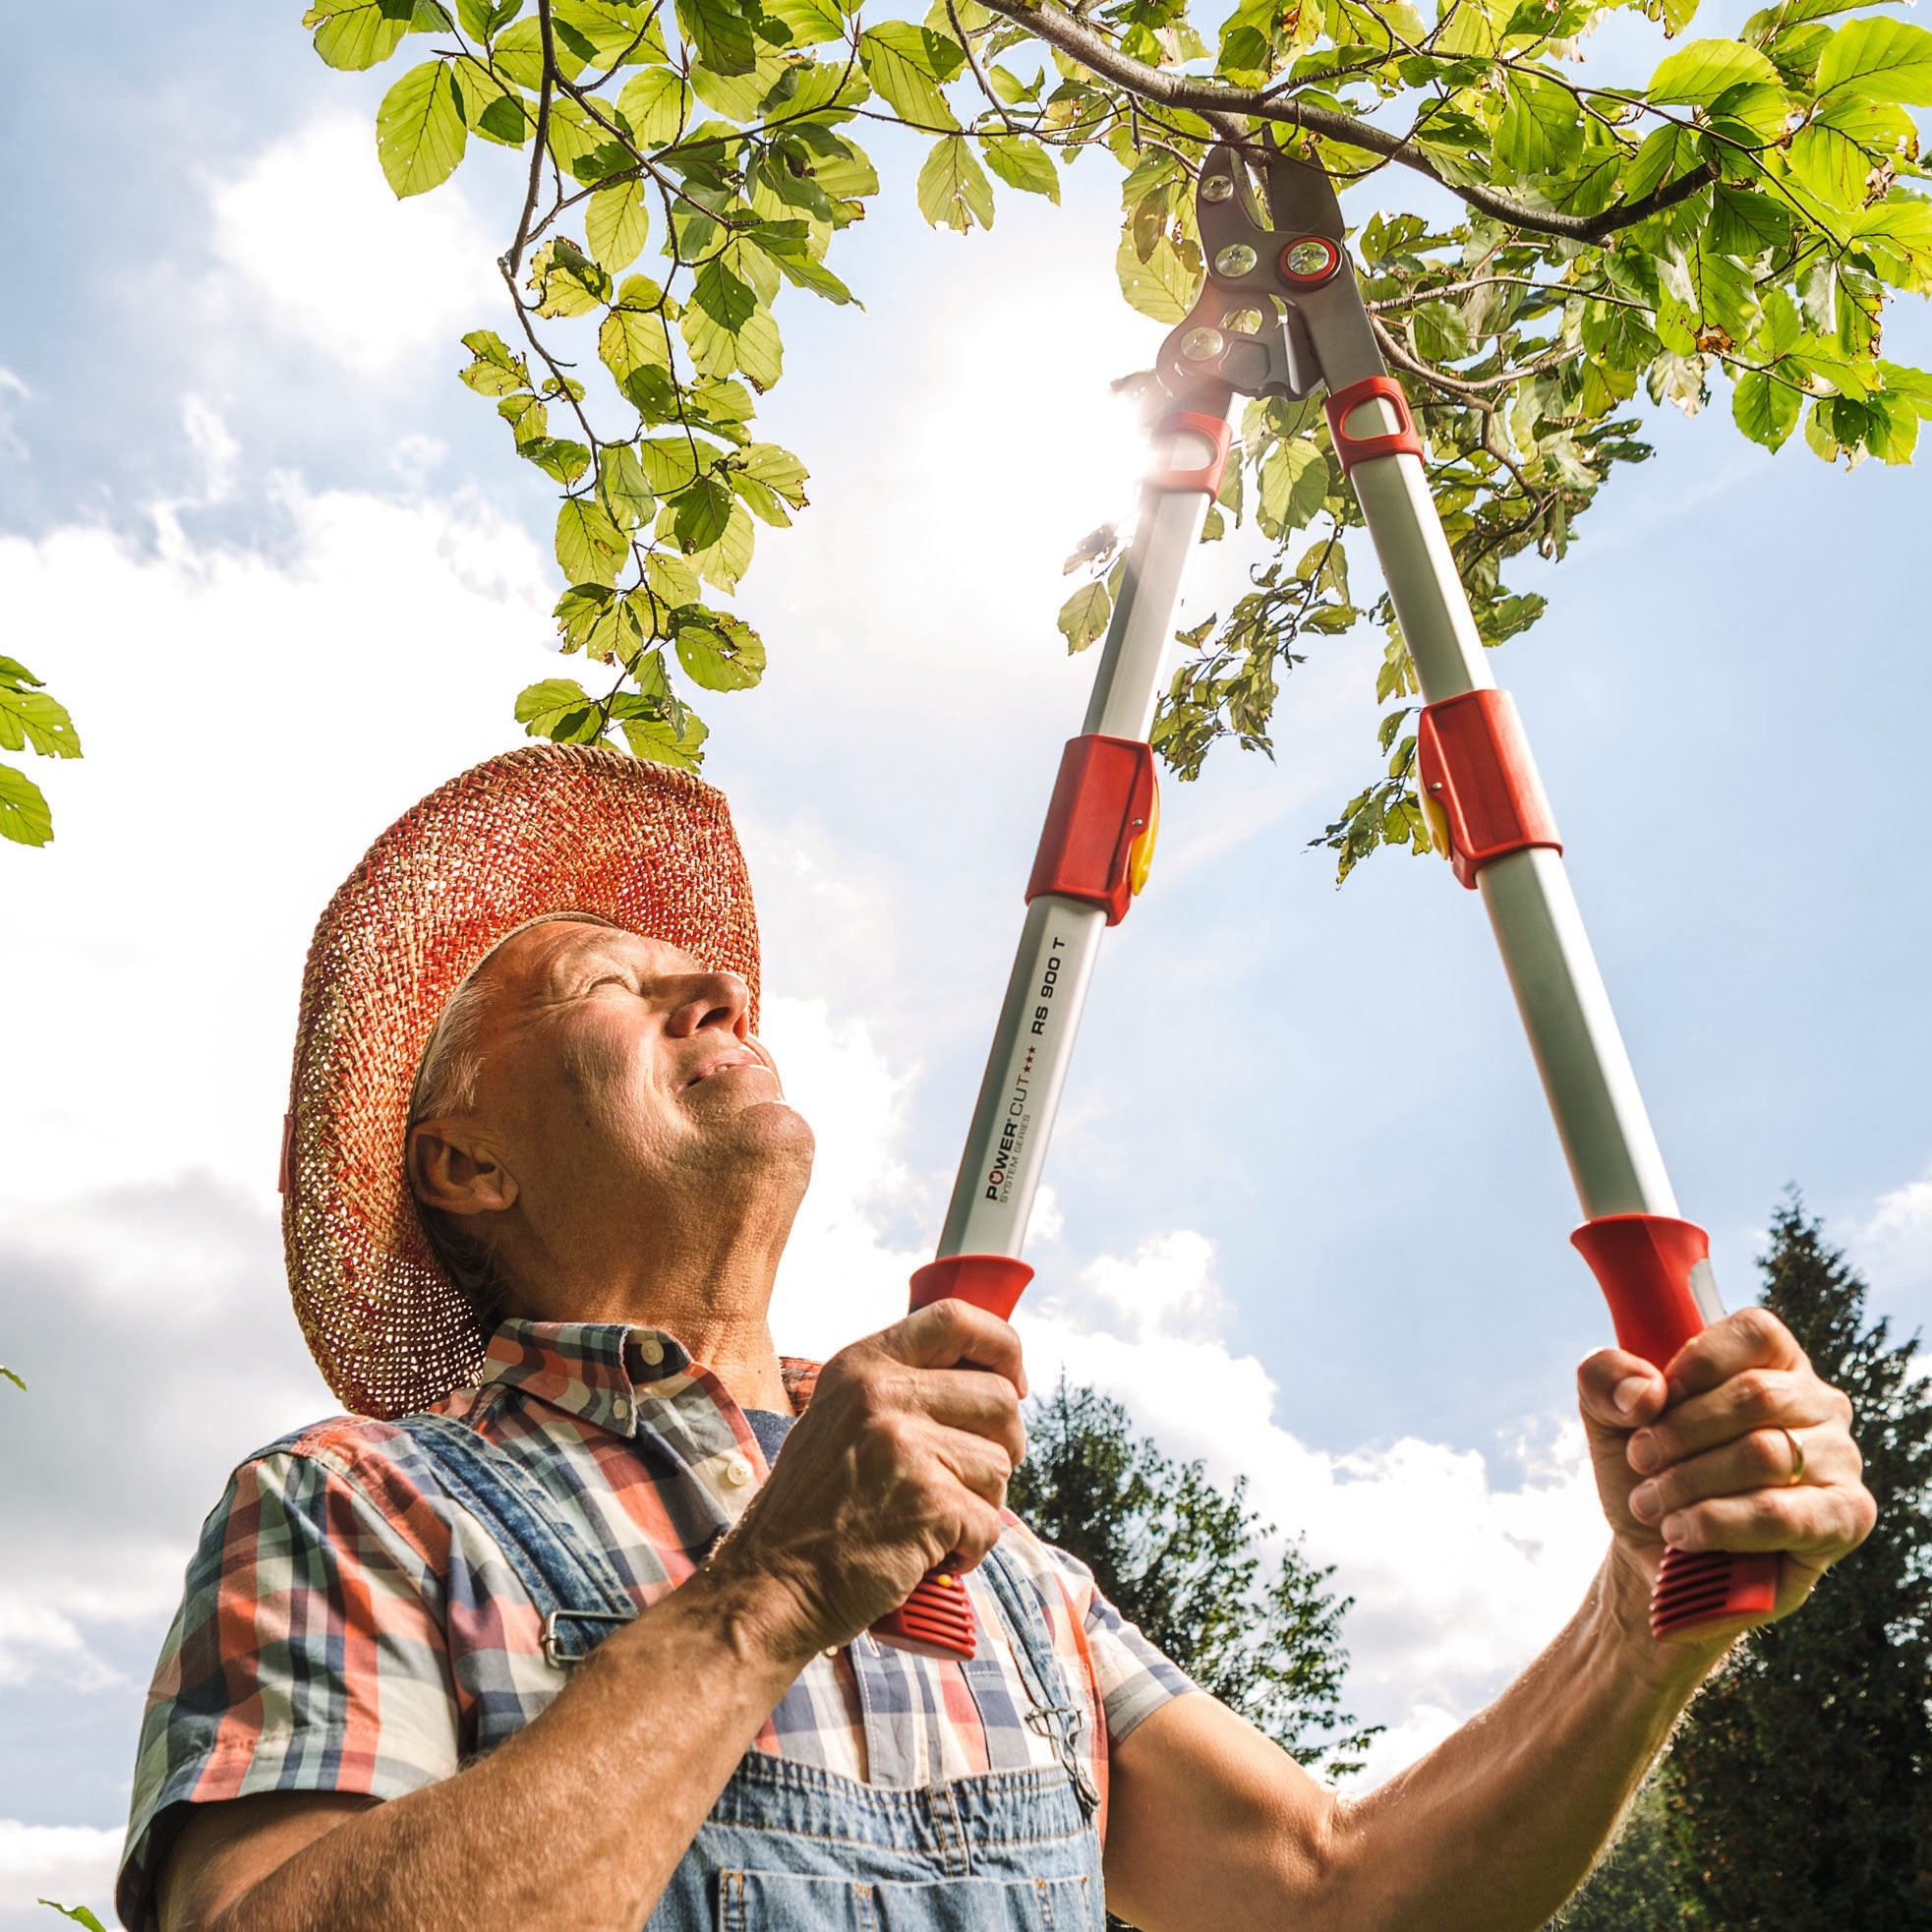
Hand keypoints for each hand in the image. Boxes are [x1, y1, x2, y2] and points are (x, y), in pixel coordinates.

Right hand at [706, 1299, 1028, 1659]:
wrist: (769, 1587)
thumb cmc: (810, 1512)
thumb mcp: (837, 1418)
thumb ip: (896, 1389)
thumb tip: (988, 1378)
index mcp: (861, 1365)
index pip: (956, 1318)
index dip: (1002, 1346)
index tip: (1013, 1381)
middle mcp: (881, 1394)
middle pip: (999, 1398)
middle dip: (1003, 1445)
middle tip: (970, 1480)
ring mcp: (906, 1446)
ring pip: (1001, 1464)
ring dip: (980, 1503)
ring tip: (932, 1522)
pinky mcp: (929, 1502)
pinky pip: (991, 1523)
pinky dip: (970, 1549)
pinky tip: (930, 1556)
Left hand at [1577, 1307, 1874, 1628]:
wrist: (1655, 1550)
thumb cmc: (1648, 1468)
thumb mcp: (1606, 1413)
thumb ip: (1605, 1377)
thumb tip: (1645, 1391)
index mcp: (1771, 1360)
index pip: (1756, 1333)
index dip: (1696, 1365)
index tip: (1651, 1403)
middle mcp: (1816, 1402)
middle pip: (1756, 1395)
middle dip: (1680, 1433)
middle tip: (1640, 1460)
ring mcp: (1839, 1458)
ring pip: (1766, 1454)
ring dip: (1691, 1482)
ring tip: (1652, 1502)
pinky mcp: (1847, 1517)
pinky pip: (1784, 1515)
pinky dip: (1720, 1523)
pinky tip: (1684, 1531)